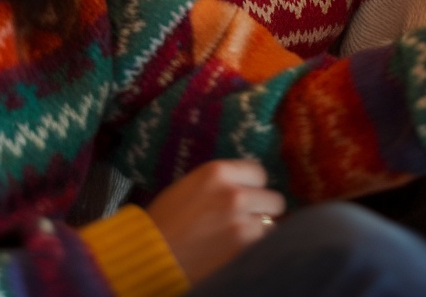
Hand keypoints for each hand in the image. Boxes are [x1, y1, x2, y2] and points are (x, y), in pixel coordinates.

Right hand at [146, 160, 285, 284]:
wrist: (151, 254)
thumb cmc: (166, 218)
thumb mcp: (192, 184)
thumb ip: (222, 181)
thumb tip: (247, 185)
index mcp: (218, 172)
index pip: (259, 172)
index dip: (253, 185)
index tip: (247, 193)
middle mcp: (234, 194)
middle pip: (273, 199)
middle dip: (262, 208)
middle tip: (248, 217)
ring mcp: (242, 224)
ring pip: (271, 226)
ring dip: (260, 231)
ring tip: (239, 236)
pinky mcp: (243, 251)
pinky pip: (263, 246)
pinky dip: (255, 249)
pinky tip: (237, 249)